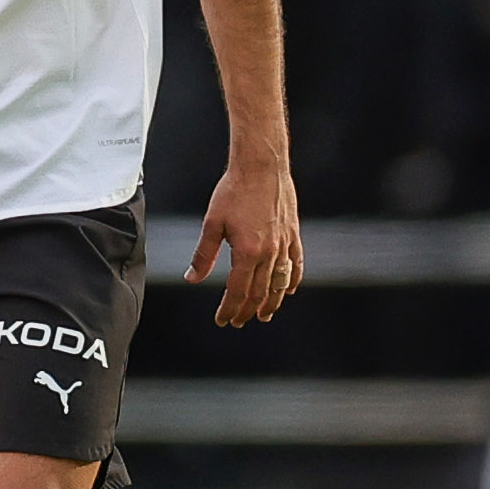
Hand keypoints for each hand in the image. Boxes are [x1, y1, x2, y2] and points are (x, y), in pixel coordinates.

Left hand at [188, 158, 302, 327]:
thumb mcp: (212, 223)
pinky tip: (288, 290)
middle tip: (239, 321)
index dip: (229, 308)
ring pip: (280, 283)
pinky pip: (296, 265)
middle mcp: (270, 252)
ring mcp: (285, 244)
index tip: (223, 320)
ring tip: (264, 315)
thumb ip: (204, 254)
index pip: (238, 291)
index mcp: (248, 251)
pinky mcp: (294, 235)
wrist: (262, 167)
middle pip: (260, 292)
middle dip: (248, 311)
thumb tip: (192, 277)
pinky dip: (292, 281)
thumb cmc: (234, 191)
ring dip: (272, 302)